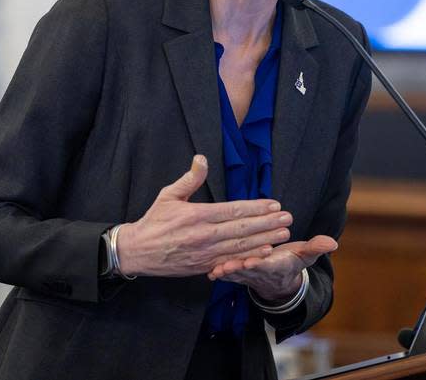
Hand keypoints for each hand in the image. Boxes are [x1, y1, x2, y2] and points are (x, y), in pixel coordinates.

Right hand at [117, 155, 293, 276]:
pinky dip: (250, 256)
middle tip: (287, 218)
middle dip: (267, 223)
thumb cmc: (154, 221)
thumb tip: (202, 159)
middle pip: (242, 228)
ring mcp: (205, 253)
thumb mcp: (168, 195)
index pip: (233, 210)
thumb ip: (189, 178)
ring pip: (240, 246)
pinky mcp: (204, 266)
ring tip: (283, 233)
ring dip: (264, 239)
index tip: (273, 204)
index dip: (255, 207)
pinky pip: (232, 261)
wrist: (137, 252)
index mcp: (197, 215)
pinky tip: (265, 252)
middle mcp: (204, 235)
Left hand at [207, 235, 337, 302]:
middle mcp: (260, 271)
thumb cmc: (292, 261)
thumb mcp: (306, 255)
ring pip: (235, 274)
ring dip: (226, 273)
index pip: (267, 264)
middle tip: (227, 267)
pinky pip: (228, 274)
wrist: (280, 280)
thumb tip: (333, 242)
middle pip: (248, 271)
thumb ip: (316, 247)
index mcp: (276, 265)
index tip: (252, 262)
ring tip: (216, 270)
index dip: (259, 263)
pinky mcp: (238, 273)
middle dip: (237, 269)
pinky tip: (209, 270)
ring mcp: (247, 274)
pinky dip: (219, 272)